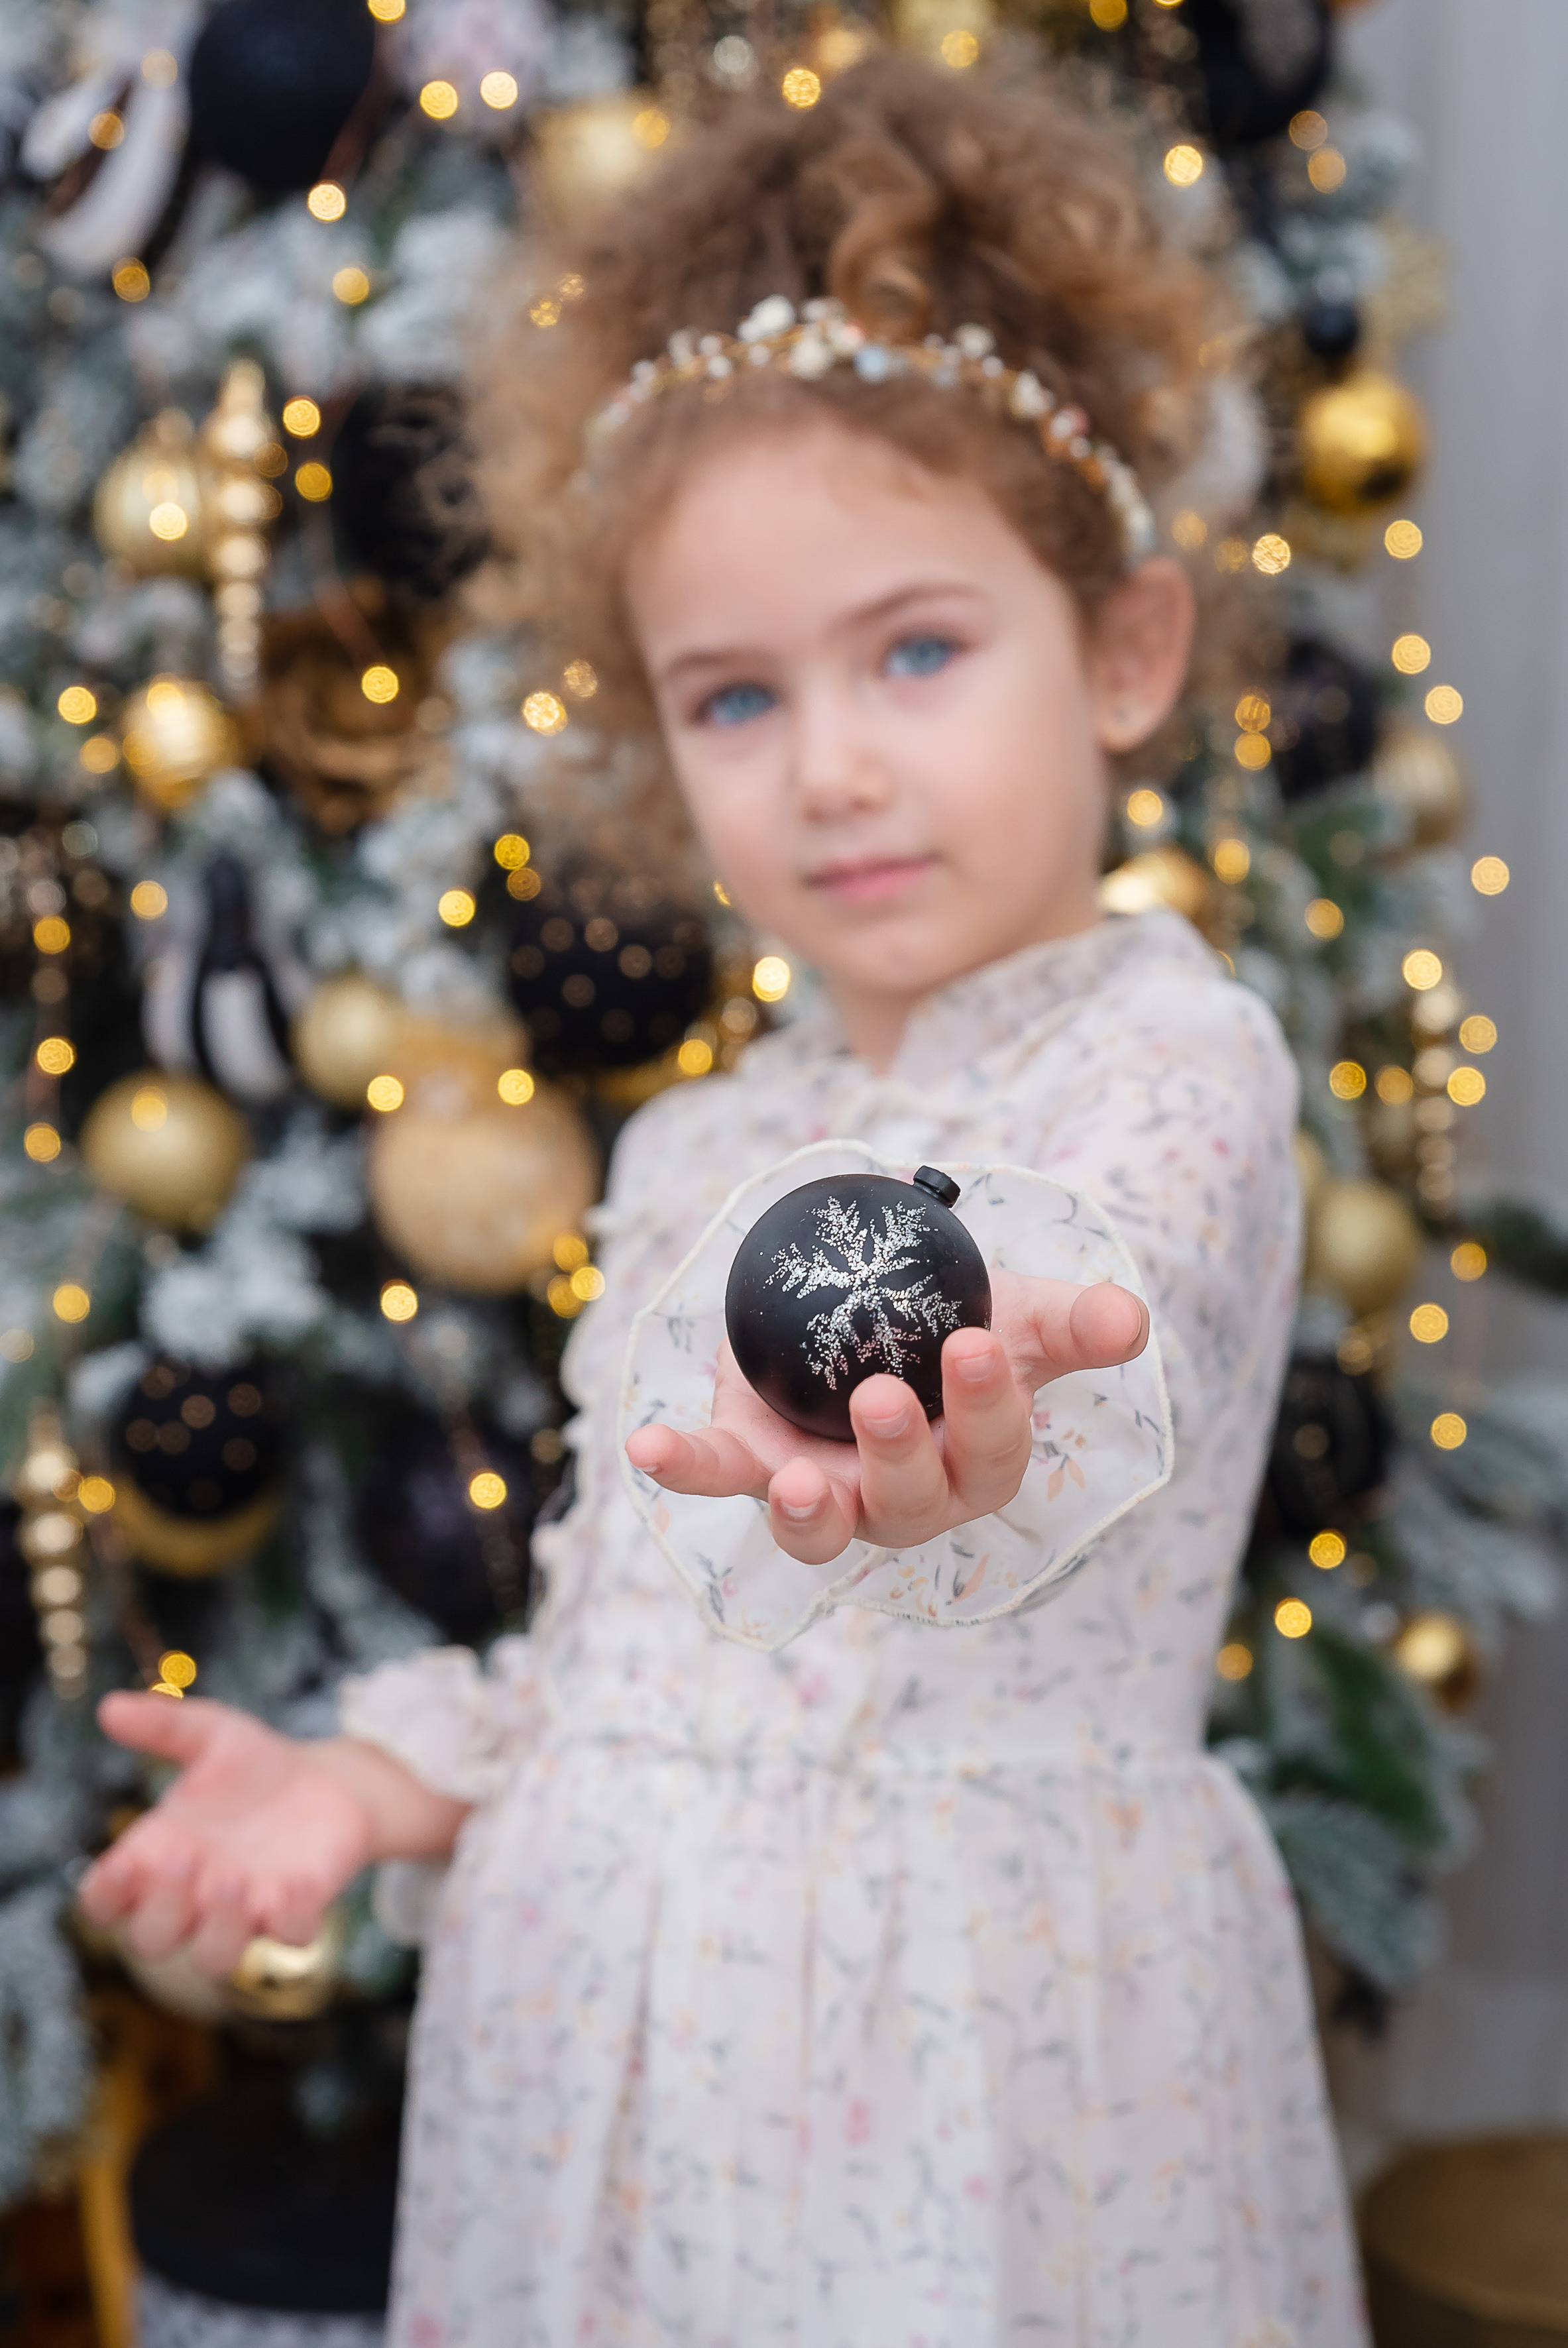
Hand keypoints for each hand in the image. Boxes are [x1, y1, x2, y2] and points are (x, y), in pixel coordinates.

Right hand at [78, 1695, 465, 1977]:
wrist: (330, 1781)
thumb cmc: (254, 1766)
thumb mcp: (212, 1735)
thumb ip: (164, 1725)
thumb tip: (110, 1707)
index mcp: (157, 1858)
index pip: (106, 1902)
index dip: (105, 1895)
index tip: (123, 1862)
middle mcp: (194, 1897)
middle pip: (151, 1941)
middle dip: (161, 1909)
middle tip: (185, 1856)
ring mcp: (245, 1912)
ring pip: (214, 1959)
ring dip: (217, 1929)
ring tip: (231, 1879)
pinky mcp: (299, 1911)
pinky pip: (291, 1937)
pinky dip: (291, 1919)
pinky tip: (292, 1884)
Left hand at [625, 1268, 1148, 1566]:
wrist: (878, 1314)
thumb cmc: (960, 1325)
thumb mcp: (1021, 1314)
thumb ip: (1077, 1321)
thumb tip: (1129, 1320)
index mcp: (977, 1465)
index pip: (992, 1452)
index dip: (986, 1407)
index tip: (973, 1344)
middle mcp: (905, 1500)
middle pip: (909, 1502)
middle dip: (898, 1454)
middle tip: (882, 1398)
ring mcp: (827, 1492)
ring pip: (818, 1526)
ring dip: (804, 1509)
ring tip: (792, 1481)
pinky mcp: (755, 1464)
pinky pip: (718, 1474)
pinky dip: (683, 1464)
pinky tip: (646, 1444)